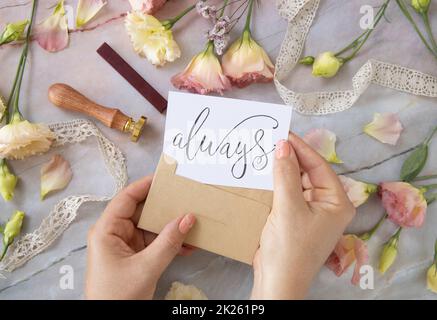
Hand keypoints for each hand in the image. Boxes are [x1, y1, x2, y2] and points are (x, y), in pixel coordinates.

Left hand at [85, 176, 195, 299]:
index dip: (145, 186)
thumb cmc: (118, 295)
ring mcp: (126, 246)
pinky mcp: (136, 257)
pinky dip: (170, 244)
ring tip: (193, 222)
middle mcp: (115, 234)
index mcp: (107, 230)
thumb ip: (168, 242)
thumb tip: (188, 218)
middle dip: (164, 207)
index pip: (126, 199)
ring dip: (171, 228)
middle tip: (186, 198)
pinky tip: (189, 245)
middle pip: (141, 212)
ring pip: (151, 228)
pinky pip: (155, 243)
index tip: (166, 178)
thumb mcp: (146, 267)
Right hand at [251, 133, 354, 299]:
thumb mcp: (288, 207)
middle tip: (272, 141)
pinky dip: (278, 184)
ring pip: (298, 182)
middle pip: (310, 173)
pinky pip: (289, 194)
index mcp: (337, 202)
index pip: (320, 166)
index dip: (301, 148)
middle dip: (292, 158)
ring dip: (283, 170)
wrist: (277, 282)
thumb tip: (282, 144)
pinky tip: (266, 174)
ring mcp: (313, 213)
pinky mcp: (297, 219)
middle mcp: (328, 205)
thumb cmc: (289, 248)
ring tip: (267, 153)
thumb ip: (286, 174)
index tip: (283, 133)